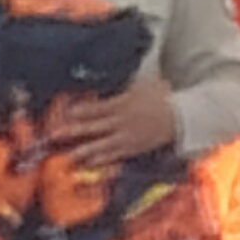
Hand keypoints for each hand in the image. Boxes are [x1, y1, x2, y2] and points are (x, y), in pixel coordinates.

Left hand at [47, 73, 181, 164]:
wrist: (183, 116)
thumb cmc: (162, 97)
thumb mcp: (143, 84)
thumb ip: (125, 83)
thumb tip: (109, 76)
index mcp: (124, 103)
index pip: (98, 108)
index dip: (81, 111)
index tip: (66, 113)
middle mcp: (124, 121)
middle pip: (95, 127)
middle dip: (75, 131)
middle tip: (55, 135)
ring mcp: (129, 136)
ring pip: (104, 144)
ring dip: (86, 150)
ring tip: (70, 156)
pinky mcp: (135, 148)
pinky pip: (117, 155)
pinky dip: (103, 159)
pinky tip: (90, 163)